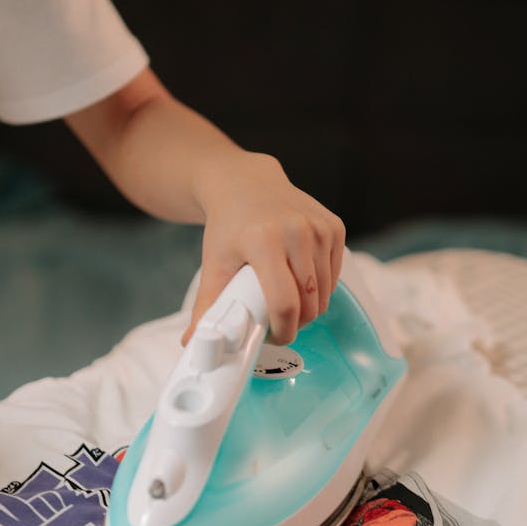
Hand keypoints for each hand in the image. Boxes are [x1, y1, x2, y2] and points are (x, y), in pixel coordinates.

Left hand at [183, 152, 345, 345]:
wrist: (247, 183)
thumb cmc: (229, 226)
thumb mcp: (213, 263)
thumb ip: (206, 306)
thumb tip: (191, 343)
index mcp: (263, 240)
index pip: (285, 302)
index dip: (283, 330)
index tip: (275, 337)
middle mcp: (296, 230)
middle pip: (309, 302)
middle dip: (296, 322)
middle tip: (278, 320)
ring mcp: (319, 227)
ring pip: (325, 292)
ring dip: (311, 306)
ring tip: (287, 300)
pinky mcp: (334, 226)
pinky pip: (335, 274)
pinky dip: (321, 286)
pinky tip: (301, 278)